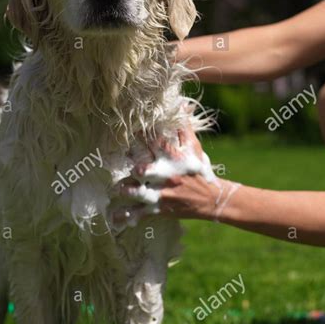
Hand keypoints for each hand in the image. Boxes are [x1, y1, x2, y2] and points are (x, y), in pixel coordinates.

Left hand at [115, 126, 240, 222]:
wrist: (211, 200)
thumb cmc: (200, 171)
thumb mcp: (195, 148)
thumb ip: (184, 127)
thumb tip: (181, 104)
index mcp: (174, 159)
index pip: (155, 144)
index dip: (140, 135)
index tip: (128, 129)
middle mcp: (166, 176)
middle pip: (143, 168)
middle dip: (130, 164)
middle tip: (116, 157)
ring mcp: (161, 194)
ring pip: (139, 193)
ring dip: (126, 189)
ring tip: (116, 188)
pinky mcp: (158, 209)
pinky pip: (139, 214)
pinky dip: (126, 217)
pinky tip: (113, 218)